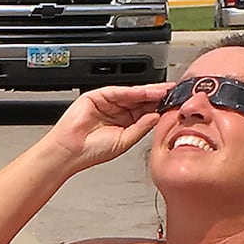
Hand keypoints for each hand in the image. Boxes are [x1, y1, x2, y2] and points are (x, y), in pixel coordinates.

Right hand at [46, 83, 171, 171]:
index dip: (159, 107)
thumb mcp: (125, 141)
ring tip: (164, 91)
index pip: (144, 112)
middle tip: (175, 93)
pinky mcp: (96, 96)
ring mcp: (106, 103)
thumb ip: (141, 127)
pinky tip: (146, 92)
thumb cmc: (91, 152)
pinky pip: (118, 91)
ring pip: (131, 94)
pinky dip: (133, 92)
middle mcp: (116, 112)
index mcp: (123, 124)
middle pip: (140, 100)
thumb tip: (157, 116)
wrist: (69, 152)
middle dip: (157, 97)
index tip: (174, 105)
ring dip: (148, 92)